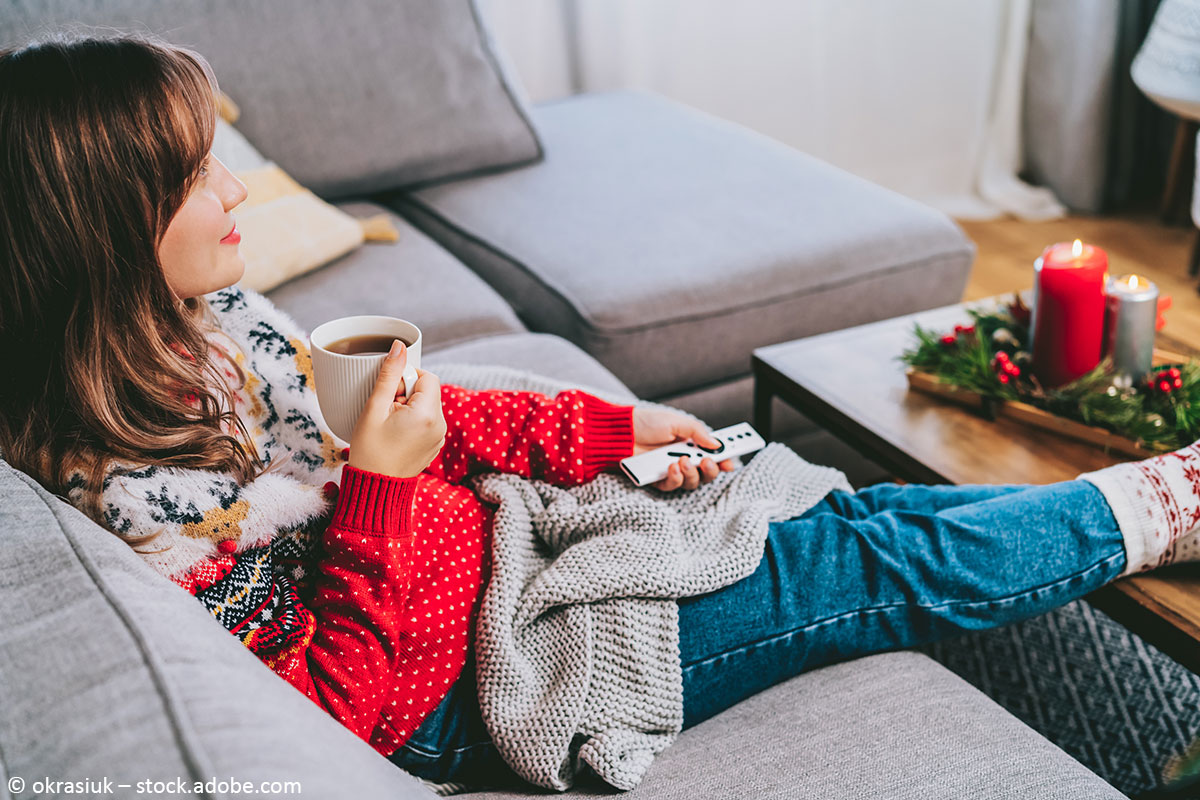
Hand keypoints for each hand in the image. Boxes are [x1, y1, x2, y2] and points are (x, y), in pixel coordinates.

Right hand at [348, 341, 445, 478]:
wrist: (375, 488)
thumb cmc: (370, 451)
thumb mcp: (374, 408)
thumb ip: (389, 374)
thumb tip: (399, 346)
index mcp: (428, 414)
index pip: (426, 376)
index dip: (405, 379)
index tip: (388, 395)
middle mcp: (440, 424)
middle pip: (428, 390)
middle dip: (405, 393)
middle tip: (385, 410)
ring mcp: (440, 437)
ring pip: (427, 405)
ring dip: (408, 406)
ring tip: (389, 423)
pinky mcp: (434, 445)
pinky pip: (427, 420)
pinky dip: (412, 420)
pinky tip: (395, 433)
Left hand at [632, 407, 736, 491]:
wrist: (621, 431)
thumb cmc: (647, 422)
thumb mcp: (676, 422)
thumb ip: (698, 433)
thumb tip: (717, 444)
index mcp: (691, 443)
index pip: (713, 455)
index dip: (724, 460)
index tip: (731, 463)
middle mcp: (683, 458)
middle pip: (706, 473)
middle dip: (711, 470)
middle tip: (708, 462)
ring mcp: (671, 470)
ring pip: (692, 483)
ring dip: (692, 474)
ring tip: (683, 462)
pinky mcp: (657, 479)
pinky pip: (672, 487)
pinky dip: (675, 479)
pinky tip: (671, 468)